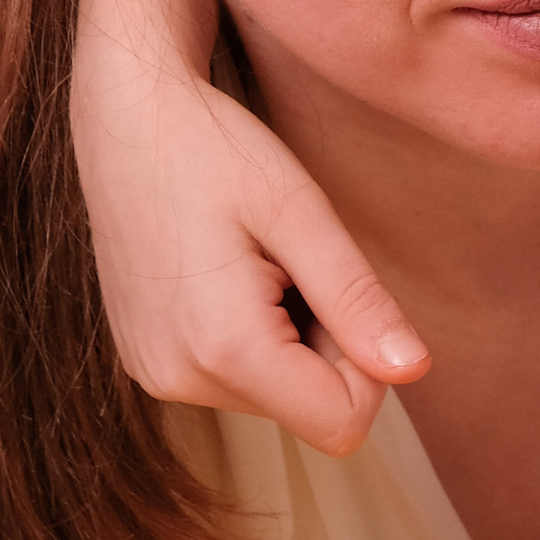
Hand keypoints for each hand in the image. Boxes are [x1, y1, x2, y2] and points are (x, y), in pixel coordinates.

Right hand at [73, 0, 427, 455]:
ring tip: (254, 258)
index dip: (367, 362)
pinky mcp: (145, 360)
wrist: (125, 114)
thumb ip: (357, 300)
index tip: (338, 286)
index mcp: (223, 350)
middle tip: (291, 259)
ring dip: (288, 335)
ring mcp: (153, 375)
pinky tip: (226, 269)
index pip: (343, 424)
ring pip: (273, 393)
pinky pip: (232, 376)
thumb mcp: (302, 214)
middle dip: (324, 343)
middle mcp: (178, 381)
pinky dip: (250, 333)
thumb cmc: (215, 148)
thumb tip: (415, 371)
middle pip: (308, 409)